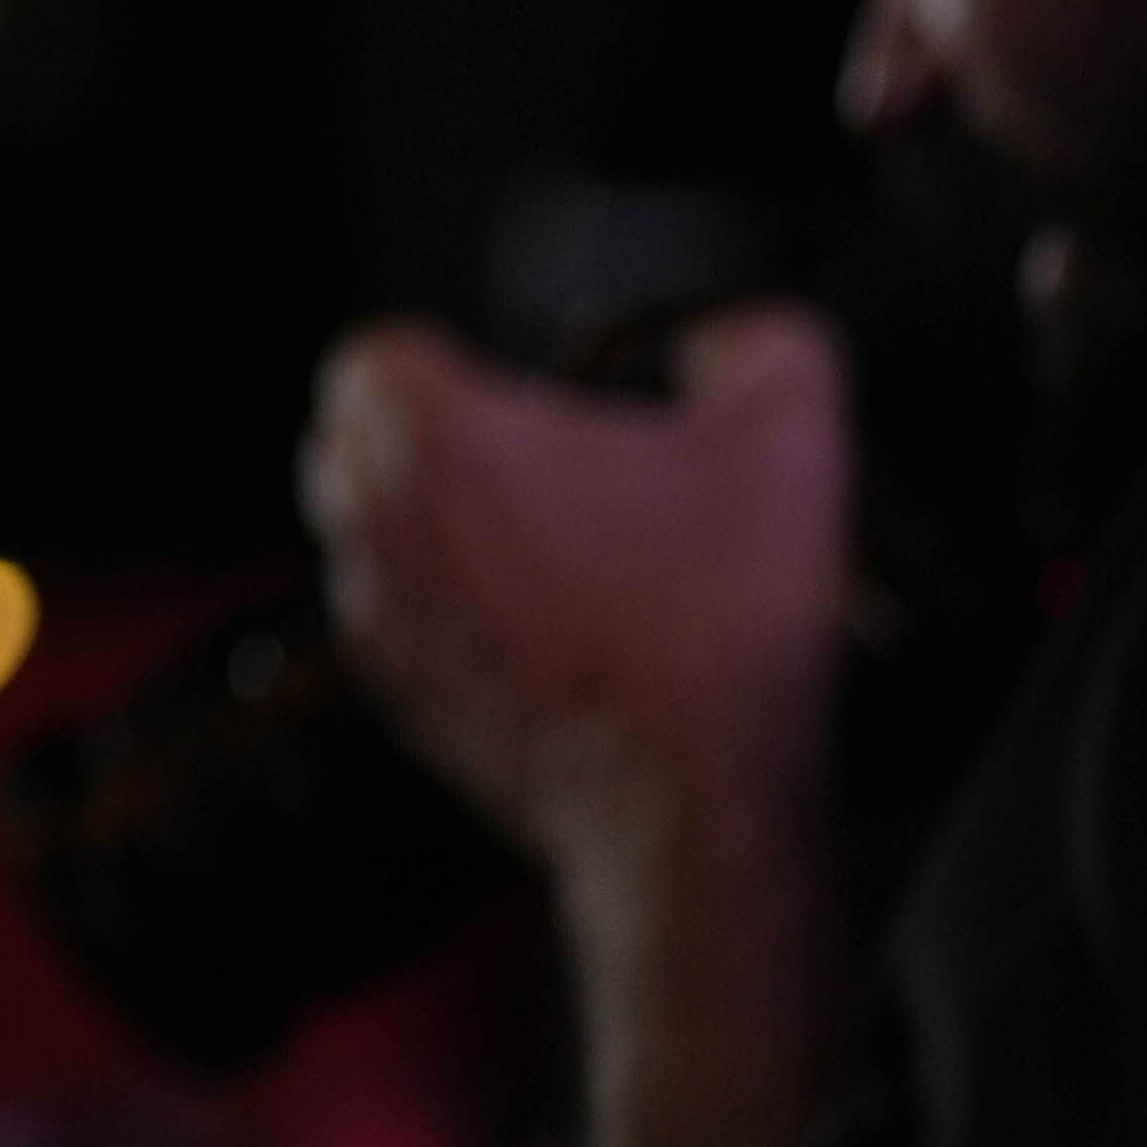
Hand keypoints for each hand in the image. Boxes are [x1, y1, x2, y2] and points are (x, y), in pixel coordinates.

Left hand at [305, 306, 857, 868]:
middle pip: (358, 437)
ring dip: (442, 523)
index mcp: (430, 436)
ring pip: (370, 528)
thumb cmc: (721, 628)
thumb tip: (724, 339)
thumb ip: (761, 347)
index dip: (457, 366)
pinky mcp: (391, 691)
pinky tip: (550, 629)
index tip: (527, 401)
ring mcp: (374, 613)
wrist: (693, 807)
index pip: (383, 354)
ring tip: (555, 553)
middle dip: (435, 438)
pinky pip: (396, 614)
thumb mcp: (789, 441)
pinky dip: (453, 608)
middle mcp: (372, 519)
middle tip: (540, 470)